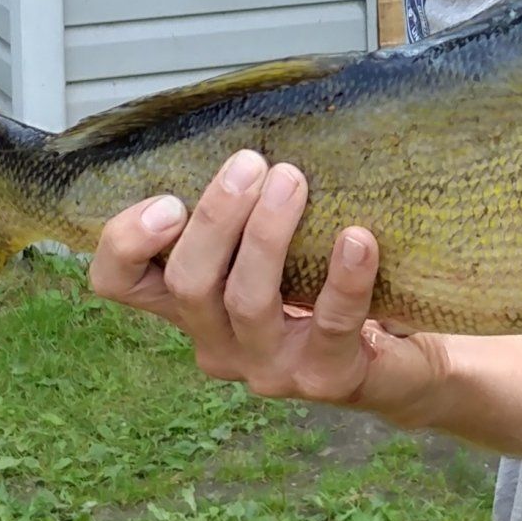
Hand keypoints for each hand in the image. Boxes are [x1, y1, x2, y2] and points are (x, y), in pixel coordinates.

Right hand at [87, 150, 442, 412]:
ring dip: (267, 235)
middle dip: (215, 217)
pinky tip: (357, 239)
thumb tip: (245, 143)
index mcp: (194, 304)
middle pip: (187, 284)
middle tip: (250, 163)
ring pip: (246, 302)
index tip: (167, 201)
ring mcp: (268, 367)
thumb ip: (246, 210)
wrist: (401, 358)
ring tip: (292, 181)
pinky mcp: (327, 377)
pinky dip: (343, 277)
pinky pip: (330, 323)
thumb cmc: (326, 288)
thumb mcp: (273, 246)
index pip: (120, 284)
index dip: (125, 244)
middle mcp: (218, 341)